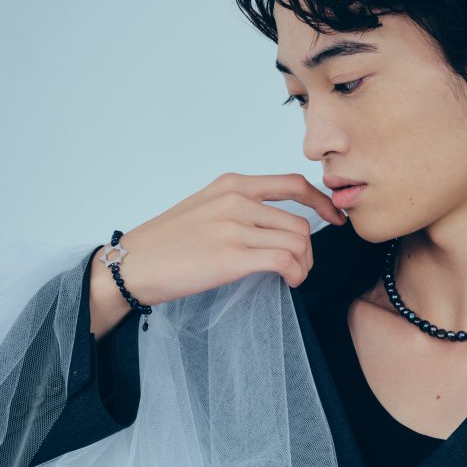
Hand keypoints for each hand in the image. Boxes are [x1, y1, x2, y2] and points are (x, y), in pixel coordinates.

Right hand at [89, 173, 344, 337]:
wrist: (131, 265)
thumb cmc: (164, 245)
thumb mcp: (204, 210)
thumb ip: (239, 209)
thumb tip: (273, 226)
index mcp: (231, 185)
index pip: (293, 184)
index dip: (323, 202)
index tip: (335, 218)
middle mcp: (236, 200)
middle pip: (301, 222)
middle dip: (310, 249)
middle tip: (300, 267)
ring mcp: (234, 227)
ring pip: (298, 242)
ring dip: (304, 265)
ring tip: (291, 277)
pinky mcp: (231, 256)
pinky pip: (285, 260)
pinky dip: (296, 273)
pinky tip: (289, 282)